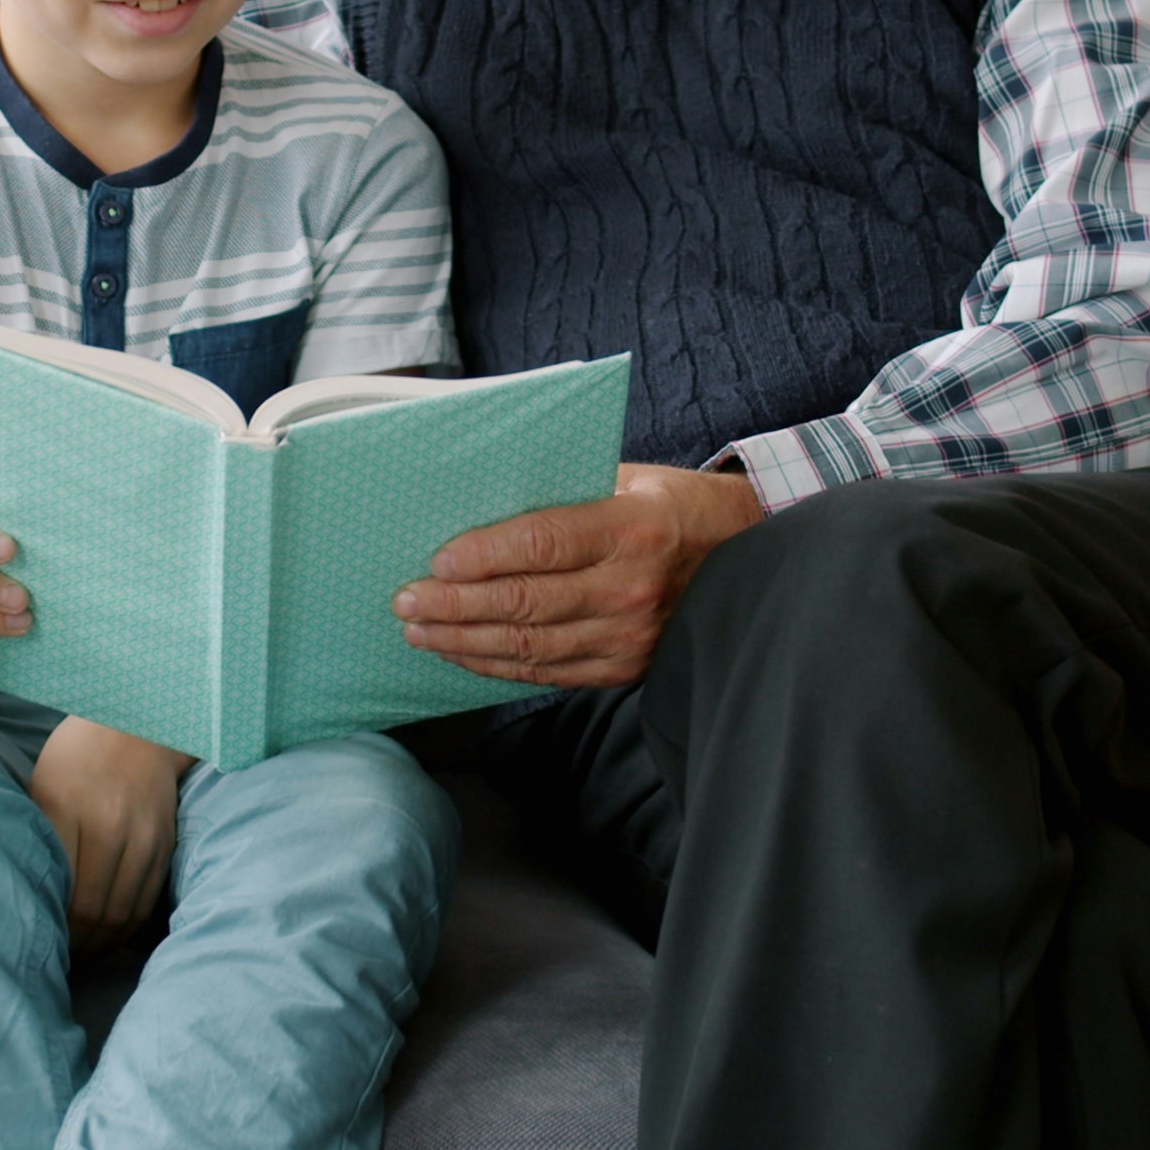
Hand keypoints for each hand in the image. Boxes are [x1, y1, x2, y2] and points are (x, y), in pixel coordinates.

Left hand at [27, 716, 188, 946]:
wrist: (137, 725)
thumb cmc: (75, 758)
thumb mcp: (41, 789)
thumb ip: (38, 841)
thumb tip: (28, 900)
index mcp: (67, 808)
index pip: (62, 893)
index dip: (54, 928)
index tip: (40, 940)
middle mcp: (109, 824)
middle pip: (94, 911)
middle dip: (76, 945)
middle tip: (60, 956)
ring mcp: (143, 835)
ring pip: (123, 913)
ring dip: (102, 942)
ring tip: (83, 950)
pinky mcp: (164, 843)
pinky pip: (146, 901)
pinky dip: (127, 926)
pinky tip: (109, 933)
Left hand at [395, 464, 764, 687]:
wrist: (742, 555)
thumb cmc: (671, 505)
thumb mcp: (626, 476)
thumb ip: (562, 490)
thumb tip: (479, 498)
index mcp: (632, 527)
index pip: (544, 543)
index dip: (485, 554)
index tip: (437, 559)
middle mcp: (631, 587)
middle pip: (527, 602)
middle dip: (456, 605)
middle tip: (406, 601)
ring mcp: (629, 636)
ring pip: (530, 647)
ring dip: (465, 640)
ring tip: (419, 630)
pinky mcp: (624, 668)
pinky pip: (548, 672)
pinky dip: (497, 665)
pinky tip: (462, 652)